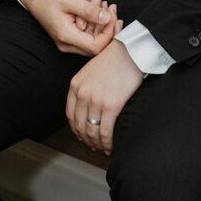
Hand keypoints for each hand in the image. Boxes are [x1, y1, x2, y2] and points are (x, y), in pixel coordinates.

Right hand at [14, 0, 118, 55]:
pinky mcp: (68, 37)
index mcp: (66, 36)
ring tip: (109, 9)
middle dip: (109, 30)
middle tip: (114, 11)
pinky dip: (97, 27)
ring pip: (93, 43)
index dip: (109, 33)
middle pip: (96, 48)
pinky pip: (87, 38)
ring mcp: (66, 42)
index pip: (96, 46)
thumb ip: (89, 10)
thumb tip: (107, 18)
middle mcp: (66, 43)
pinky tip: (102, 14)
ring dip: (104, 28)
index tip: (112, 16)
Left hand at [26, 0, 100, 31]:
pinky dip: (90, 12)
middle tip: (86, 35)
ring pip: (94, 2)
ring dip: (92, 17)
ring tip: (88, 33)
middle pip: (92, 2)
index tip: (79, 27)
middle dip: (91, 19)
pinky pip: (91, 0)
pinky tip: (85, 22)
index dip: (83, 13)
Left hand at [66, 40, 143, 154]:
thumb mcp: (90, 72)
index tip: (82, 135)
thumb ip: (85, 88)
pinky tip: (111, 145)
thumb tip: (87, 108)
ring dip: (97, 144)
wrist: (130, 52)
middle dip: (86, 139)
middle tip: (94, 145)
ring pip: (92, 131)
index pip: (70, 115)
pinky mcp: (111, 106)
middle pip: (80, 126)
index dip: (76, 129)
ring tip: (103, 148)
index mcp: (76, 85)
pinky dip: (107, 143)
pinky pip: (106, 132)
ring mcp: (96, 100)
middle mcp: (82, 93)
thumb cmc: (114, 60)